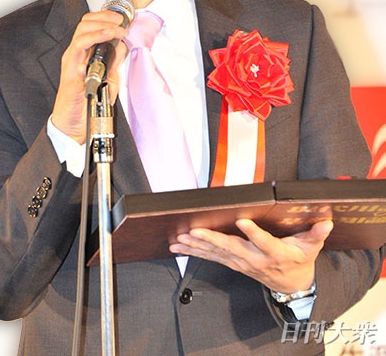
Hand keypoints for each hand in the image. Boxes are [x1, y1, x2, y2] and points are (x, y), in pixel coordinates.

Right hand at [50, 9, 127, 143]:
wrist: (72, 124)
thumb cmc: (86, 103)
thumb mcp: (108, 78)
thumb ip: (113, 61)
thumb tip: (122, 45)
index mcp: (83, 53)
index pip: (89, 24)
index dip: (104, 16)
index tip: (120, 17)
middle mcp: (75, 54)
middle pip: (84, 24)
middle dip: (104, 18)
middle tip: (121, 22)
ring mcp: (71, 62)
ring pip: (82, 33)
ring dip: (102, 27)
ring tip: (117, 30)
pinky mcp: (71, 72)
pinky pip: (78, 50)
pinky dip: (93, 40)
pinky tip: (106, 40)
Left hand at [170, 218, 332, 292]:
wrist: (292, 285)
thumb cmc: (300, 260)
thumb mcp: (312, 247)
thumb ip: (316, 234)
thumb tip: (326, 221)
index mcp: (274, 252)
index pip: (264, 242)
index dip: (253, 233)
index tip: (242, 222)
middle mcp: (254, 259)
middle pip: (231, 249)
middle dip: (211, 240)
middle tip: (193, 232)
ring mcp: (242, 262)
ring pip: (217, 254)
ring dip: (196, 247)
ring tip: (179, 240)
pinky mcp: (233, 263)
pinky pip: (212, 257)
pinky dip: (195, 251)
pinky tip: (180, 246)